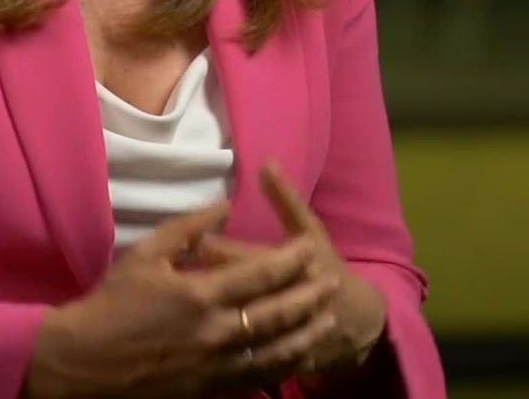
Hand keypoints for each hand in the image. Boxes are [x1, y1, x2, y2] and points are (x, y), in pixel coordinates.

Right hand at [23, 201, 326, 397]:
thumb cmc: (111, 304)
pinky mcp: (207, 389)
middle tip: (333, 283)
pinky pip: (254, 379)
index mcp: (200, 294)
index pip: (261, 274)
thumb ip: (188, 227)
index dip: (292, 260)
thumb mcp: (145, 254)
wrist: (82, 362)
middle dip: (309, 296)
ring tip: (326, 321)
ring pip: (274, 351)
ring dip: (305, 334)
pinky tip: (294, 357)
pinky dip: (280, 366)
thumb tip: (225, 205)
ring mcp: (214, 365)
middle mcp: (215, 332)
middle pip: (278, 313)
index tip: (310, 248)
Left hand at [191, 162, 387, 388]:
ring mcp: (281, 337)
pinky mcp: (277, 364)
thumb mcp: (310, 230)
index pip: (246, 258)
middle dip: (203, 284)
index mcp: (293, 266)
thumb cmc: (327, 266)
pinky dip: (222, 353)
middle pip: (238, 295)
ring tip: (179, 307)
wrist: (356, 321)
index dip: (214, 248)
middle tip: (172, 273)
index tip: (188, 241)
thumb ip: (286, 199)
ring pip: (239, 333)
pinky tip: (196, 347)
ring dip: (207, 322)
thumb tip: (265, 163)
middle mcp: (284, 302)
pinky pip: (245, 361)